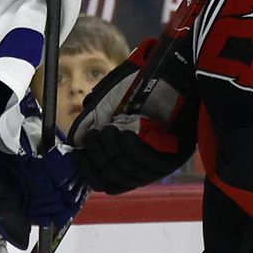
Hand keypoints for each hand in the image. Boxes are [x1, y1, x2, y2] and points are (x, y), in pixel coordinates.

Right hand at [70, 37, 197, 193]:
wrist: (170, 69)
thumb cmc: (139, 84)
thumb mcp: (108, 104)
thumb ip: (91, 123)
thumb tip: (75, 145)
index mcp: (129, 157)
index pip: (109, 183)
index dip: (92, 173)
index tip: (80, 156)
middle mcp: (145, 164)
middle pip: (116, 179)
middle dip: (100, 158)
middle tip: (94, 136)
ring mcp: (161, 160)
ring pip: (131, 172)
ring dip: (113, 151)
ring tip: (108, 129)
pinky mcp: (177, 153)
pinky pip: (150, 163)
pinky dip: (133, 149)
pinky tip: (125, 132)